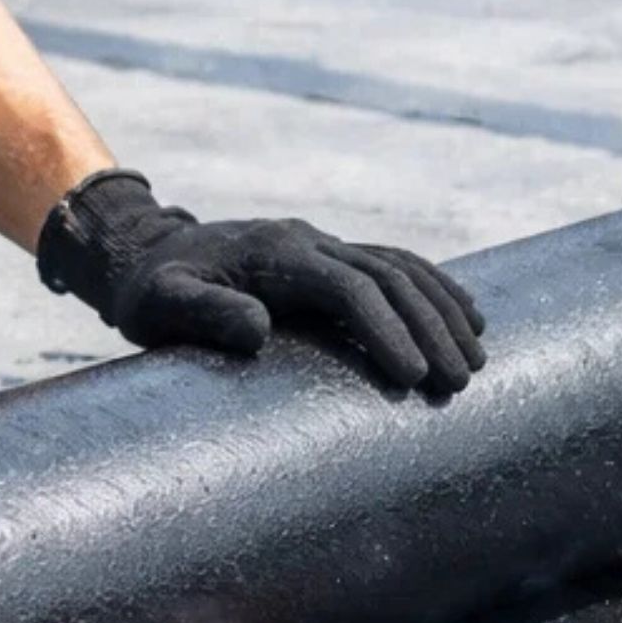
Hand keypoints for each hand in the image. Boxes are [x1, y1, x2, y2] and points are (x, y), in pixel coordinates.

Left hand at [37, 170, 485, 392]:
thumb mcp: (159, 304)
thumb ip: (205, 313)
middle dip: (430, 329)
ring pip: (401, 268)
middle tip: (460, 382)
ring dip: (443, 311)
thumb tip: (259, 329)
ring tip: (477, 360)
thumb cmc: (149, 291)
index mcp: (275, 252)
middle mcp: (308, 240)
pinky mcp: (328, 257)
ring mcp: (322, 244)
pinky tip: (469, 318)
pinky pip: (396, 265)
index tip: (413, 378)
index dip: (384, 330)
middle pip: (387, 278)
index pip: (348, 287)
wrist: (144, 252)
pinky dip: (436, 289)